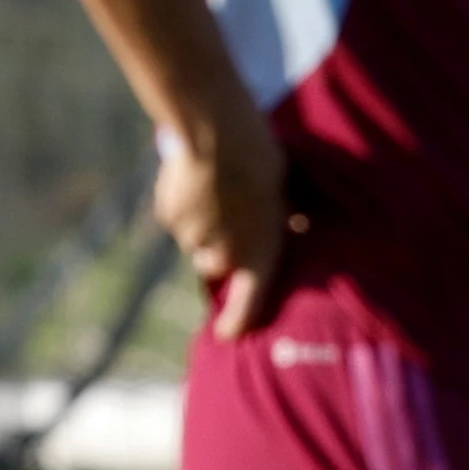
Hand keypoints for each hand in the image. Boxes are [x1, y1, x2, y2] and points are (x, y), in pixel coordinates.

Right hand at [159, 106, 297, 339]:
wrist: (218, 136)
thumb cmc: (265, 160)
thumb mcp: (286, 192)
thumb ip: (285, 218)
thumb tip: (299, 224)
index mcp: (260, 255)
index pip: (249, 305)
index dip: (237, 322)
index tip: (227, 333)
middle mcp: (224, 256)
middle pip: (214, 265)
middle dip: (218, 248)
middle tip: (229, 217)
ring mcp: (193, 239)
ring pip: (193, 240)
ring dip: (200, 224)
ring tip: (214, 188)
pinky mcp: (169, 218)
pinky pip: (175, 217)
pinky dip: (181, 204)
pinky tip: (194, 177)